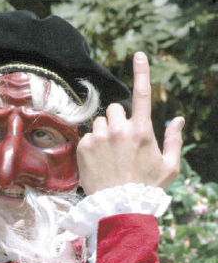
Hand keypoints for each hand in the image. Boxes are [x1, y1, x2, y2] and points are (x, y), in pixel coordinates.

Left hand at [77, 51, 184, 194]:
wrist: (119, 207)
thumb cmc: (147, 188)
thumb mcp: (169, 167)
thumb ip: (174, 141)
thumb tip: (179, 120)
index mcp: (142, 131)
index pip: (142, 94)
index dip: (141, 72)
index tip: (138, 54)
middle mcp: (119, 130)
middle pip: (115, 109)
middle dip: (118, 121)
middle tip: (121, 142)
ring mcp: (99, 138)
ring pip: (100, 123)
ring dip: (104, 133)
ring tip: (109, 155)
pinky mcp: (84, 147)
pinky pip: (87, 136)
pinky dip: (92, 145)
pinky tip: (98, 161)